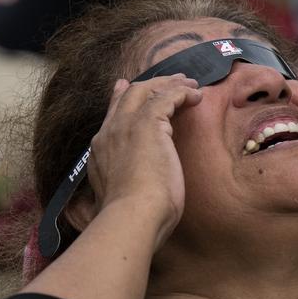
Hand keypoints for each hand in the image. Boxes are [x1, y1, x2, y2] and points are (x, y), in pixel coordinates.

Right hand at [77, 75, 204, 248]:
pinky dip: (182, 92)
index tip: (125, 86)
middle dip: (151, 84)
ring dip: (170, 84)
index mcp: (100, 150)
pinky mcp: (148, 124)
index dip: (120, 98)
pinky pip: (167, 96)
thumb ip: (121, 186)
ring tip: (190, 84)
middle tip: (172, 80)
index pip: (111, 115)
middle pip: (128, 95)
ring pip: (146, 90)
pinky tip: (196, 95)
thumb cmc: (131, 218)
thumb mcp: (120, 197)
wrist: (132, 216)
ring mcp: (126, 125)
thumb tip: (126, 195)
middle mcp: (109, 132)